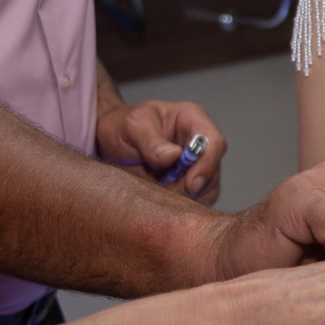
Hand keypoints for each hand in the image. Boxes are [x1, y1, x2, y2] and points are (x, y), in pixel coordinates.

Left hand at [98, 97, 223, 203]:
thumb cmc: (122, 127)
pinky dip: (182, 205)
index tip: (190, 185)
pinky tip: (162, 199)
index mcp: (192, 119)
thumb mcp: (132, 126)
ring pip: (207, 188)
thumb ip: (151, 140)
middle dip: (194, 186)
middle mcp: (200, 142)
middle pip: (214, 169)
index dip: (207, 165)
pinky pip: (197, 200)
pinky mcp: (190, 184)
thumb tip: (175, 156)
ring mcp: (197, 164)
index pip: (214, 142)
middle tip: (167, 192)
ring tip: (158, 192)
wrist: (110, 143)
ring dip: (185, 197)